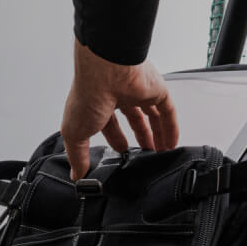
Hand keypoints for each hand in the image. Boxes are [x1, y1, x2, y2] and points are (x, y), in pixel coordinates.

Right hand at [61, 41, 179, 178]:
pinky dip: (171, 128)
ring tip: (161, 152)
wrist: (106, 71)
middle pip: (134, 118)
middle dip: (140, 136)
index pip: (110, 123)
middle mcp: (120, 95)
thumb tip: (77, 174)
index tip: (121, 151)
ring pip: (152, 115)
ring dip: (157, 134)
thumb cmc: (88, 95)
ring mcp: (139, 91)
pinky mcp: (157, 90)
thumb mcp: (75, 133)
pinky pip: (168, 111)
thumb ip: (78, 156)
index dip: (116, 138)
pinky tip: (172, 143)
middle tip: (145, 153)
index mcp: (98, 102)